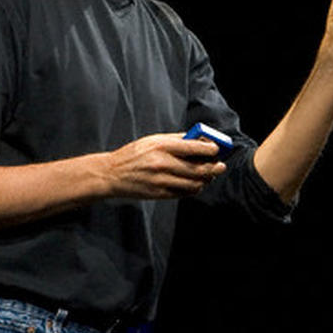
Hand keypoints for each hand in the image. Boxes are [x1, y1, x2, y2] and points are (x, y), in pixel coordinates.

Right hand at [102, 133, 225, 198]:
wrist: (112, 174)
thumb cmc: (133, 154)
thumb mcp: (152, 140)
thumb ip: (176, 139)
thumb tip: (200, 140)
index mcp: (161, 146)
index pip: (195, 148)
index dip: (211, 149)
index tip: (216, 149)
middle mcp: (163, 164)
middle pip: (199, 169)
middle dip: (214, 168)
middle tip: (220, 166)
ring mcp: (162, 180)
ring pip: (195, 183)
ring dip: (206, 180)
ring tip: (208, 175)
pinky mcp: (160, 193)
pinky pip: (184, 193)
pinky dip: (193, 188)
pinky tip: (194, 183)